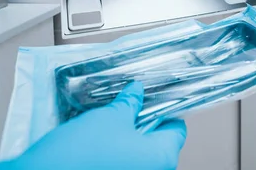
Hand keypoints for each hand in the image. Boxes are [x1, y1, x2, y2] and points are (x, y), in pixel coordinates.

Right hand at [0, 83, 186, 169]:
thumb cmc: (78, 155)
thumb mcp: (109, 117)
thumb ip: (129, 103)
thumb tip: (137, 92)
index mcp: (162, 158)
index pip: (176, 129)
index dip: (165, 109)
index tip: (153, 97)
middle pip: (156, 142)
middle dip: (142, 122)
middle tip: (127, 104)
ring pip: (136, 155)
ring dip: (125, 137)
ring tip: (109, 119)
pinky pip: (120, 164)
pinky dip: (113, 152)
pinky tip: (97, 139)